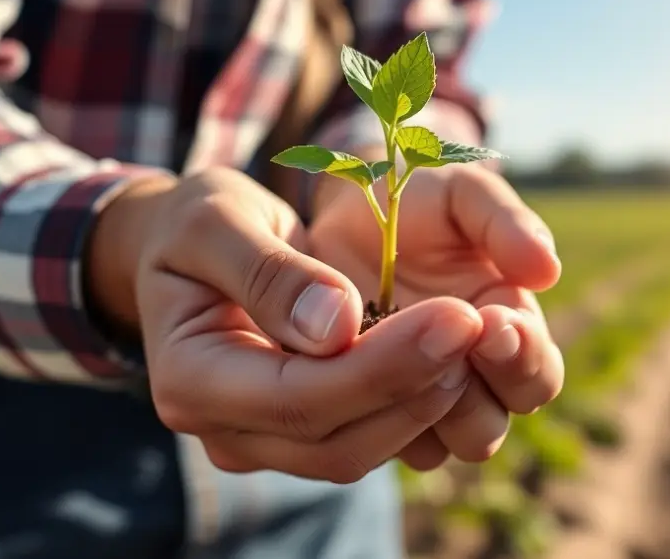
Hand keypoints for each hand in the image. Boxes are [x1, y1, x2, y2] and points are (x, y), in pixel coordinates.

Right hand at [87, 166, 483, 482]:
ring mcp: (265, 444)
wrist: (193, 252)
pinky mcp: (304, 437)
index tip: (456, 315)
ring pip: (361, 452)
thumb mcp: (217, 218)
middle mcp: (227, 431)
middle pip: (337, 442)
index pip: (297, 398)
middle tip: (479, 324)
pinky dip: (418, 404)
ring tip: (477, 340)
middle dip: (417, 386)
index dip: (383, 366)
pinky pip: (369, 439)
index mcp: (190, 379)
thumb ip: (270, 271)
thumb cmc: (198, 224)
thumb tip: (337, 327)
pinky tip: (456, 356)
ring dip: (428, 403)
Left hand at [307, 157, 563, 467]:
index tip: (490, 318)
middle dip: (471, 394)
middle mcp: (469, 378)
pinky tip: (338, 368)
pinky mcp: (364, 408)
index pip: (537, 375)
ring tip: (381, 354)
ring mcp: (415, 399)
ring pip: (427, 447)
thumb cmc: (417, 199)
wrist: (342, 210)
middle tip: (438, 344)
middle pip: (488, 429)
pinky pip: (371, 444)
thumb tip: (547, 271)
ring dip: (414, 410)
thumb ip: (505, 223)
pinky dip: (362, 414)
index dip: (521, 358)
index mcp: (509, 331)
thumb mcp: (461, 194)